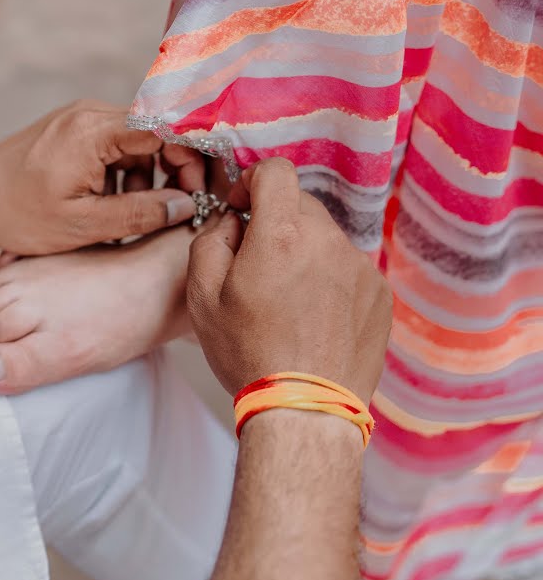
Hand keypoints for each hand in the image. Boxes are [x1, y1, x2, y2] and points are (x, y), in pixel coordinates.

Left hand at [0, 100, 205, 255]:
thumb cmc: (19, 215)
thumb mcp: (83, 225)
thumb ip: (140, 214)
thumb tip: (186, 206)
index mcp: (93, 131)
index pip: (164, 126)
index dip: (188, 155)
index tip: (194, 186)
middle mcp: (90, 113)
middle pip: (154, 132)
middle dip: (171, 168)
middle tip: (174, 205)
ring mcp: (80, 118)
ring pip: (136, 141)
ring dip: (144, 175)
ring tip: (130, 213)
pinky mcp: (72, 129)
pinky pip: (114, 144)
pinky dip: (122, 171)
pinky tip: (110, 202)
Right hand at [0, 226, 193, 394]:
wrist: (157, 279)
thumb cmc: (119, 323)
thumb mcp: (70, 356)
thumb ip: (20, 365)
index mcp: (6, 305)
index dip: (9, 363)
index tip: (43, 359)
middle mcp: (6, 280)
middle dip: (12, 341)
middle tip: (54, 342)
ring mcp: (20, 265)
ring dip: (20, 319)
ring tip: (58, 323)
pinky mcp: (36, 257)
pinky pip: (13, 283)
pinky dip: (26, 295)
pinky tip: (52, 301)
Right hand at [185, 158, 391, 401]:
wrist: (305, 408)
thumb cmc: (249, 354)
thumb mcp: (201, 297)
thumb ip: (210, 241)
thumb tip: (232, 224)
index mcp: (280, 235)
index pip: (276, 171)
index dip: (253, 181)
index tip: (243, 206)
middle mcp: (327, 241)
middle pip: (300, 206)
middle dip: (275, 225)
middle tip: (256, 267)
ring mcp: (359, 267)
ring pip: (324, 240)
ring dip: (303, 256)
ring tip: (286, 303)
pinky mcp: (378, 294)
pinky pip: (347, 270)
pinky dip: (328, 282)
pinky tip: (312, 319)